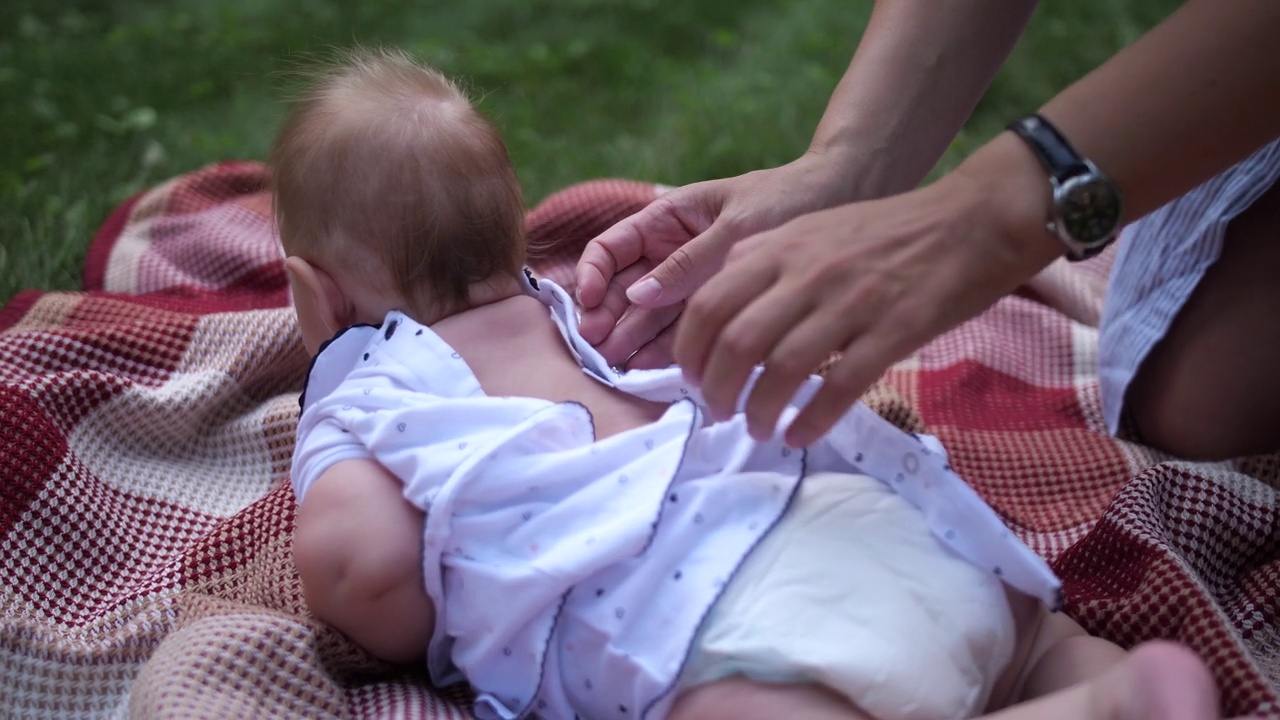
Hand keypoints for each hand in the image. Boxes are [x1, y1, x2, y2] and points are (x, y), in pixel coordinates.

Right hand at [575, 150, 857, 367]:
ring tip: (617, 367)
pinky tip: (649, 369)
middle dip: (607, 316)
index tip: (588, 303)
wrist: (848, 200)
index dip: (593, 274)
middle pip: (624, 288)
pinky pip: (684, 330)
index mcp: (669, 218)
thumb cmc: (789, 199)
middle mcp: (674, 252)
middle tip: (599, 349)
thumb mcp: (736, 227)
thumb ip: (688, 263)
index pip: (612, 247)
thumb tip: (636, 297)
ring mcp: (694, 283)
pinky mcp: (720, 309)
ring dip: (631, 339)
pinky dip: (665, 350)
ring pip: (649, 314)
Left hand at [673, 170, 1061, 446]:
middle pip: (736, 342)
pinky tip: (800, 436)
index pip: (709, 304)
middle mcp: (807, 273)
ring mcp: (852, 303)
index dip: (689, 352)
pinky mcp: (894, 332)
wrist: (972, 220)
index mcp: (781, 247)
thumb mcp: (812, 229)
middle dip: (715, 389)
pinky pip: (841, 387)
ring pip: (783, 370)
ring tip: (756, 430)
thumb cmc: (888, 231)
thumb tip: (717, 303)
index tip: (690, 380)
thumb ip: (762, 260)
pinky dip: (811, 421)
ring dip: (758, 411)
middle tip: (717, 413)